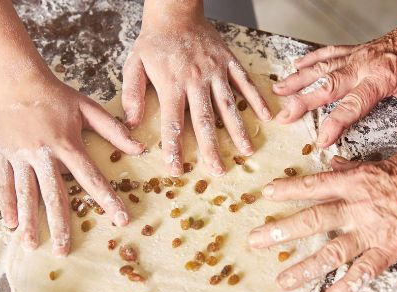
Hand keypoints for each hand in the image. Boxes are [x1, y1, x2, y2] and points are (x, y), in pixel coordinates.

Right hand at [0, 74, 143, 254]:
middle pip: (54, 195)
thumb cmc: (56, 95)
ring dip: (30, 221)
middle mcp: (43, 154)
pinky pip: (4, 183)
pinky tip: (11, 224)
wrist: (16, 79)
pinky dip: (7, 204)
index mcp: (67, 144)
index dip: (107, 199)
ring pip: (26, 193)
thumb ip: (113, 130)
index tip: (120, 219)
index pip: (90, 178)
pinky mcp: (2, 154)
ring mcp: (21, 156)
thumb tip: (140, 148)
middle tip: (63, 251)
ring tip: (32, 244)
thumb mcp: (88, 108)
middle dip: (59, 224)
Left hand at [122, 1, 271, 175]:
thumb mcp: (134, 64)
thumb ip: (132, 94)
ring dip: (238, 130)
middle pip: (205, 120)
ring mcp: (215, 71)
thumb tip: (130, 123)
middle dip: (211, 148)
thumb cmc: (154, 41)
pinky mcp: (228, 61)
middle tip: (218, 170)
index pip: (173, 122)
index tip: (177, 168)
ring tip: (246, 151)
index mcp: (171, 84)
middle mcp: (196, 80)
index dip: (174, 147)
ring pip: (228, 105)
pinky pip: (244, 82)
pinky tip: (266, 116)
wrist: (175, 12)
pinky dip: (256, 99)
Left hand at [248, 153, 396, 291]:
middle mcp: (359, 207)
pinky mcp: (390, 250)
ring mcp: (373, 231)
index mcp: (358, 181)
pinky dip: (346, 286)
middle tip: (255, 241)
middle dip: (280, 231)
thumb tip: (334, 164)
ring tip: (282, 280)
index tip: (265, 195)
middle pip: (312, 220)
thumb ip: (358, 166)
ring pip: (331, 252)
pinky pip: (363, 272)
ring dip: (304, 268)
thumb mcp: (388, 161)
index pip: (315, 185)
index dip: (288, 190)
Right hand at [273, 12, 396, 148]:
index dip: (335, 123)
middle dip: (303, 101)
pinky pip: (328, 53)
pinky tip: (295, 66)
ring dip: (298, 79)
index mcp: (381, 78)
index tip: (321, 140)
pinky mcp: (355, 49)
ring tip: (277, 90)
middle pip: (328, 86)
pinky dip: (310, 59)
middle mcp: (363, 65)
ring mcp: (356, 55)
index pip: (353, 105)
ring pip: (321, 68)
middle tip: (284, 116)